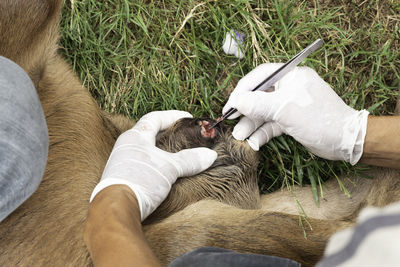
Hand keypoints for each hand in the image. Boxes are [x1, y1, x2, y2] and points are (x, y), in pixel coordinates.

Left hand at [90, 110, 217, 220]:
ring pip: (144, 150)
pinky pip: (141, 165)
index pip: (154, 118)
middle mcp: (125, 147)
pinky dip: (154, 165)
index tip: (187, 117)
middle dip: (166, 134)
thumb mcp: (170, 168)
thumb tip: (210, 155)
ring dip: (160, 151)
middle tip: (183, 135)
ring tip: (176, 155)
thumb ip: (190, 160)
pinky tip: (163, 173)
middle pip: (148, 134)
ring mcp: (121, 163)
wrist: (117, 208)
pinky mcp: (121, 179)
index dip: (172, 116)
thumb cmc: (141, 180)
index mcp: (135, 137)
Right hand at [223, 63, 368, 164]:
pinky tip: (253, 142)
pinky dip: (262, 132)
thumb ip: (257, 104)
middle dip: (245, 110)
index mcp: (291, 76)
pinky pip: (272, 124)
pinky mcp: (291, 120)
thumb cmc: (318, 118)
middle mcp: (289, 88)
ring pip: (264, 112)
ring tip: (238, 136)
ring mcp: (290, 105)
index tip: (230, 104)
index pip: (260, 76)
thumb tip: (235, 101)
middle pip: (259, 96)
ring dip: (251, 124)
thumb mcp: (284, 109)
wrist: (345, 140)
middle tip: (230, 121)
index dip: (242, 89)